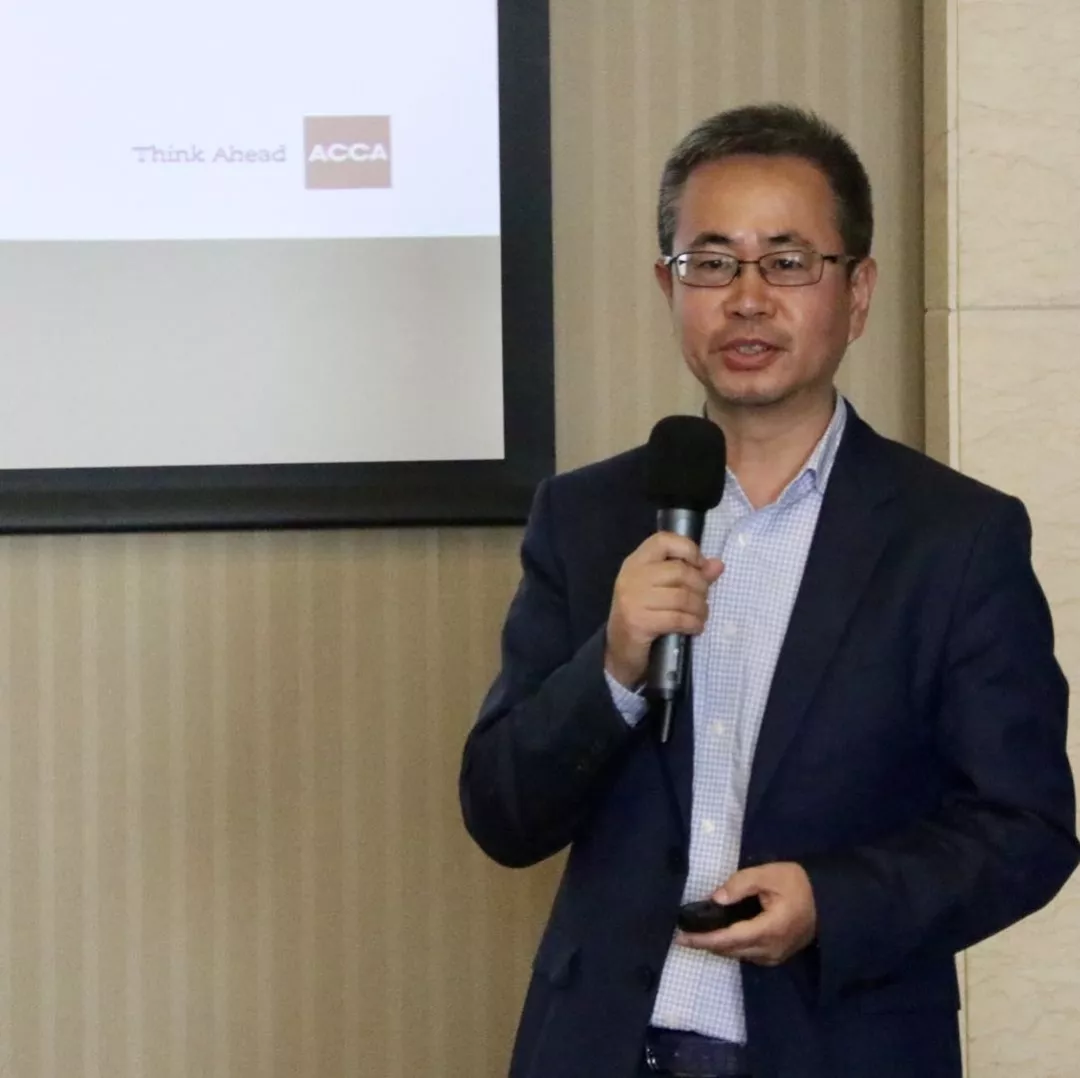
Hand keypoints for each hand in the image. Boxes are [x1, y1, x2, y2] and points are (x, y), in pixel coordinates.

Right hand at [604, 533, 723, 687]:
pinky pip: (677, 618)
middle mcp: (632, 576)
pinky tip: (695, 627)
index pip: (663, 541)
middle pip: (679, 571)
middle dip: (700, 587)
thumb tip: (718, 565)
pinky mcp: (638, 622)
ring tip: (701, 616)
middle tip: (703, 600)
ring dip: (699, 609)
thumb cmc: (643, 614)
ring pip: (681, 597)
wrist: (619, 650)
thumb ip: (690, 574)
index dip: (687, 549)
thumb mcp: (663, 590)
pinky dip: (693, 623)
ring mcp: (633, 599)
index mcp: (636, 562)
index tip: (699, 566)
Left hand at [676, 862, 816, 966]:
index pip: (729, 939)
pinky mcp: (776, 956)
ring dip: (717, 946)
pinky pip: (747, 954)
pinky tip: (719, 936)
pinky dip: (730, 947)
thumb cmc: (798, 884)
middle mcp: (770, 950)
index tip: (681, 937)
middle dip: (705, 943)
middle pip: (730, 950)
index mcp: (769, 929)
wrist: (828, 901)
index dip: (704, 939)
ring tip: (695, 935)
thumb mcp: (769, 874)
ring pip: (738, 955)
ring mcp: (774, 956)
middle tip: (682, 935)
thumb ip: (741, 883)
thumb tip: (716, 898)